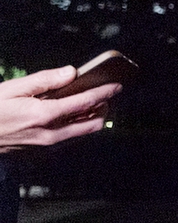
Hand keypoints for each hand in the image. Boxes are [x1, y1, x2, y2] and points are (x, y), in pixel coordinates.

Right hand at [0, 67, 120, 153]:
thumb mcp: (14, 88)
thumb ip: (45, 80)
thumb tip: (72, 72)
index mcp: (44, 115)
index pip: (85, 103)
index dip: (104, 93)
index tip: (117, 85)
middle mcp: (50, 133)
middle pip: (92, 123)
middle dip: (103, 107)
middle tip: (107, 94)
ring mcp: (47, 144)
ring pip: (82, 132)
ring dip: (92, 117)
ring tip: (94, 102)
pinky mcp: (42, 150)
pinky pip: (69, 137)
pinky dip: (77, 124)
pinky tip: (73, 114)